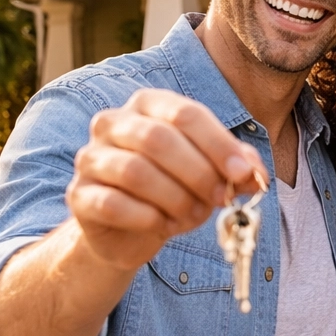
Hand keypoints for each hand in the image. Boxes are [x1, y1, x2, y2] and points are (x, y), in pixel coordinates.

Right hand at [67, 89, 266, 270]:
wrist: (129, 231)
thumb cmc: (173, 191)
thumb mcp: (210, 174)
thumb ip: (235, 167)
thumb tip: (256, 174)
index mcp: (148, 105)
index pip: (185, 114)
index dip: (218, 144)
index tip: (244, 174)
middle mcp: (112, 123)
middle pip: (158, 139)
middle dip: (198, 173)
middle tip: (219, 199)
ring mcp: (90, 157)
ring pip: (134, 171)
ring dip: (174, 198)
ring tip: (192, 216)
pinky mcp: (78, 195)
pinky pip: (112, 204)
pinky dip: (146, 218)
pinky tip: (162, 226)